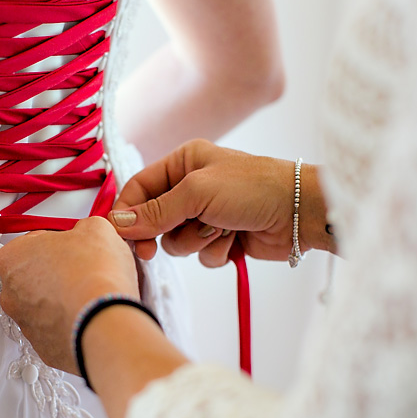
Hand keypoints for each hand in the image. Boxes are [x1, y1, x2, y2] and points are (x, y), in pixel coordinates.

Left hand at [0, 217, 139, 374]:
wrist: (105, 322)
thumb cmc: (94, 276)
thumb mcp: (96, 229)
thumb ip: (84, 227)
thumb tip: (88, 234)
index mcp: (12, 258)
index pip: (30, 243)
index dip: (55, 242)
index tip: (70, 246)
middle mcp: (10, 294)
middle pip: (32, 276)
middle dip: (55, 273)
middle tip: (82, 270)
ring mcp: (25, 323)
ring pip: (42, 306)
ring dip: (61, 299)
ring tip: (90, 294)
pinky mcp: (42, 348)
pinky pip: (55, 330)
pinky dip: (70, 323)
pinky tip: (89, 315)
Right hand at [110, 139, 330, 264]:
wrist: (300, 212)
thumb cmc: (252, 188)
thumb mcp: (197, 192)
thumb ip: (155, 210)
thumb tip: (116, 222)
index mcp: (183, 163)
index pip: (140, 188)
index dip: (127, 212)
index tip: (119, 236)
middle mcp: (192, 187)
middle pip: (154, 219)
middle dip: (162, 232)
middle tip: (151, 251)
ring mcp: (207, 214)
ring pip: (176, 241)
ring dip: (195, 241)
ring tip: (220, 230)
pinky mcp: (222, 238)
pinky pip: (200, 255)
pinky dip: (215, 252)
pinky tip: (234, 240)